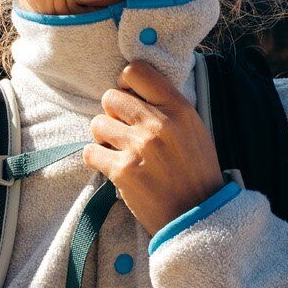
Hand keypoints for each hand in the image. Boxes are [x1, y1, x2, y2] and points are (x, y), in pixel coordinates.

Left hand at [82, 61, 227, 238]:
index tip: (129, 97)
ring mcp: (138, 147)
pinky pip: (90, 151)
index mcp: (179, 108)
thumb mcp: (195, 129)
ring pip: (97, 123)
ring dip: (104, 137)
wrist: (198, 215)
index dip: (126, 83)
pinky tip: (111, 165)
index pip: (136, 71)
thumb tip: (135, 90)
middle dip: (113, 113)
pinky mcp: (122, 171)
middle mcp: (158, 124)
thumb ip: (168, 106)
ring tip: (119, 150)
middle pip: (110, 96)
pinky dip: (96, 158)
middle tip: (124, 131)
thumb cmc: (196, 172)